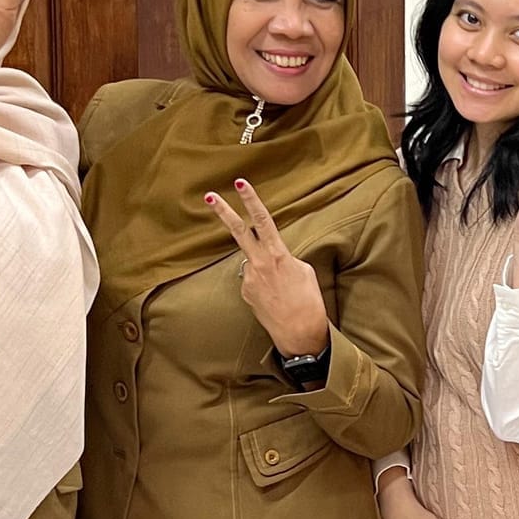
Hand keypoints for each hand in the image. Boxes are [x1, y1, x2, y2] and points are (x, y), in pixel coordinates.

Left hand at [207, 179, 329, 358]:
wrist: (300, 334)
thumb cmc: (309, 302)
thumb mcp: (305, 271)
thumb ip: (284, 257)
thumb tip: (273, 256)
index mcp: (278, 255)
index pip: (263, 220)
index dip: (251, 200)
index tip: (240, 184)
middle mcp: (259, 264)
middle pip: (238, 231)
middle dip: (224, 211)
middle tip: (209, 195)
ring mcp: (249, 279)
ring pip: (251, 260)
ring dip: (263, 266)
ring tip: (281, 287)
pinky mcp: (245, 293)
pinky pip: (252, 279)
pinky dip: (263, 283)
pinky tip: (275, 296)